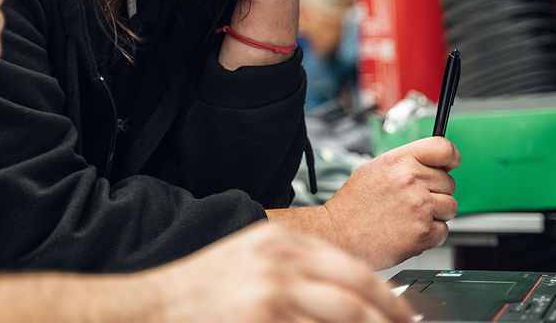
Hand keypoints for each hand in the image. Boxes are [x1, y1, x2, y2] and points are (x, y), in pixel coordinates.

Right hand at [146, 222, 414, 322]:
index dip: (385, 294)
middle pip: (357, 291)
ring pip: (344, 316)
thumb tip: (346, 287)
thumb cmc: (202, 286)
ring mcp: (273, 294)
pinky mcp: (263, 319)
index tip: (400, 310)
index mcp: (282, 241)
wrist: (154, 304)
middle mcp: (282, 263)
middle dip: (388, 315)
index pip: (352, 266)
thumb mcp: (252, 255)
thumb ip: (296, 264)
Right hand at [322, 137, 460, 269]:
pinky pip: (444, 231)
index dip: (450, 157)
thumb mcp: (374, 169)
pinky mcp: (423, 233)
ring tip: (410, 217)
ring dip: (436, 214)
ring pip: (450, 206)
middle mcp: (411, 181)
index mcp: (400, 161)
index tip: (450, 164)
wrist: (338, 235)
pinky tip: (409, 231)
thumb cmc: (353, 205)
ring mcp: (419, 207)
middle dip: (436, 192)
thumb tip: (434, 163)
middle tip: (412, 201)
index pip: (443, 148)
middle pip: (449, 182)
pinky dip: (431, 234)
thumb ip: (406, 162)